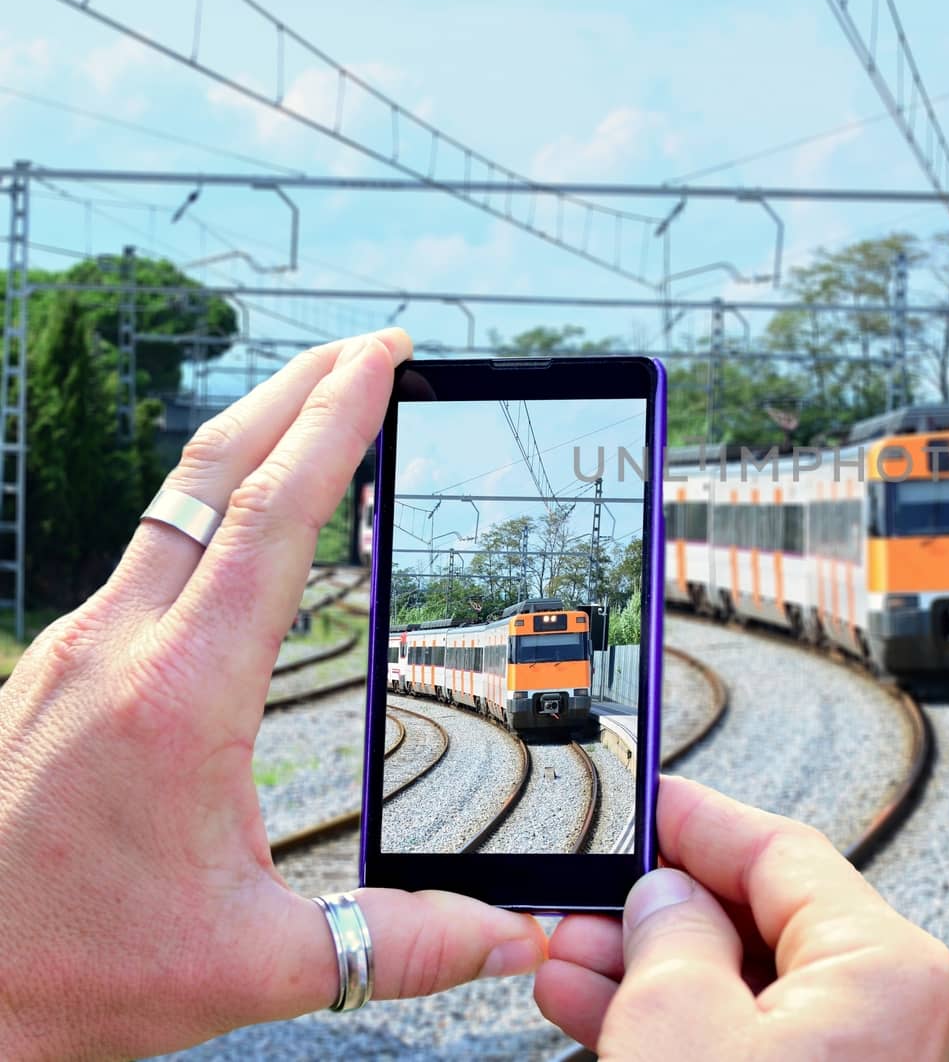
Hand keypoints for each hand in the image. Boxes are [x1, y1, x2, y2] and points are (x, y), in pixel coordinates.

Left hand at [0, 330, 546, 1060]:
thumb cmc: (69, 974)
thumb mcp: (253, 964)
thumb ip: (401, 943)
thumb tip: (515, 938)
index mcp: (180, 694)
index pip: (274, 516)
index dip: (336, 421)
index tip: (385, 357)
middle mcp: (120, 646)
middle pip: (214, 469)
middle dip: (299, 388)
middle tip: (372, 347)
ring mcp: (77, 648)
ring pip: (174, 500)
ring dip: (253, 437)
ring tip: (321, 408)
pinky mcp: (60, 666)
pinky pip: (150, 546)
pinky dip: (214, 499)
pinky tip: (244, 517)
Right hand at [536, 775, 948, 1060]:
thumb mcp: (679, 1031)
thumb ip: (669, 940)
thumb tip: (664, 900)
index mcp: (887, 970)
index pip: (782, 849)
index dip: (698, 820)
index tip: (648, 801)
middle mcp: (895, 1016)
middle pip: (764, 921)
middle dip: (662, 909)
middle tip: (591, 900)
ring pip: (751, 992)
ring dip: (657, 974)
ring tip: (574, 962)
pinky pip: (754, 1046)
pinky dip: (685, 1031)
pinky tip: (605, 1014)